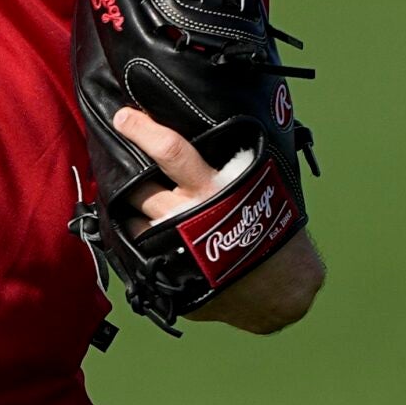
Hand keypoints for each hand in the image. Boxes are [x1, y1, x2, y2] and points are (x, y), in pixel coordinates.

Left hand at [112, 106, 325, 331]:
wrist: (281, 286)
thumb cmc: (271, 227)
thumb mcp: (256, 185)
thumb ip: (232, 161)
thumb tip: (205, 130)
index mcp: (214, 188)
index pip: (171, 151)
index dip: (143, 132)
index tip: (123, 117)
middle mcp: (189, 215)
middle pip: (140, 187)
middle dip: (127, 175)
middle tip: (127, 165)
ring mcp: (175, 245)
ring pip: (132, 219)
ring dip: (130, 210)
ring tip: (140, 203)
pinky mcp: (169, 272)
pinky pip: (137, 249)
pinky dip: (137, 237)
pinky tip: (144, 230)